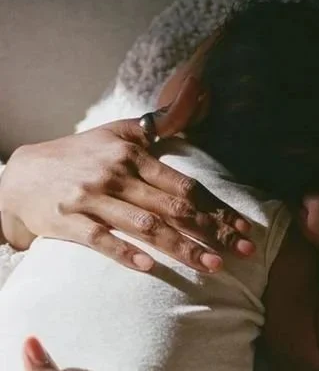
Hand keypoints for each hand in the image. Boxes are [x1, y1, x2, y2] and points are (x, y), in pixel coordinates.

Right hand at [0, 73, 253, 272]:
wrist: (20, 178)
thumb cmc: (75, 157)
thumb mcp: (113, 134)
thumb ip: (153, 127)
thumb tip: (189, 103)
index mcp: (131, 157)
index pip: (185, 186)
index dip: (217, 209)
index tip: (244, 228)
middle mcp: (116, 176)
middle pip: (174, 208)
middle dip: (212, 231)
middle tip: (242, 252)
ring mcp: (92, 200)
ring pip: (145, 226)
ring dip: (182, 247)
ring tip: (212, 265)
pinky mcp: (70, 222)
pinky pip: (102, 241)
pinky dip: (126, 253)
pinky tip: (151, 267)